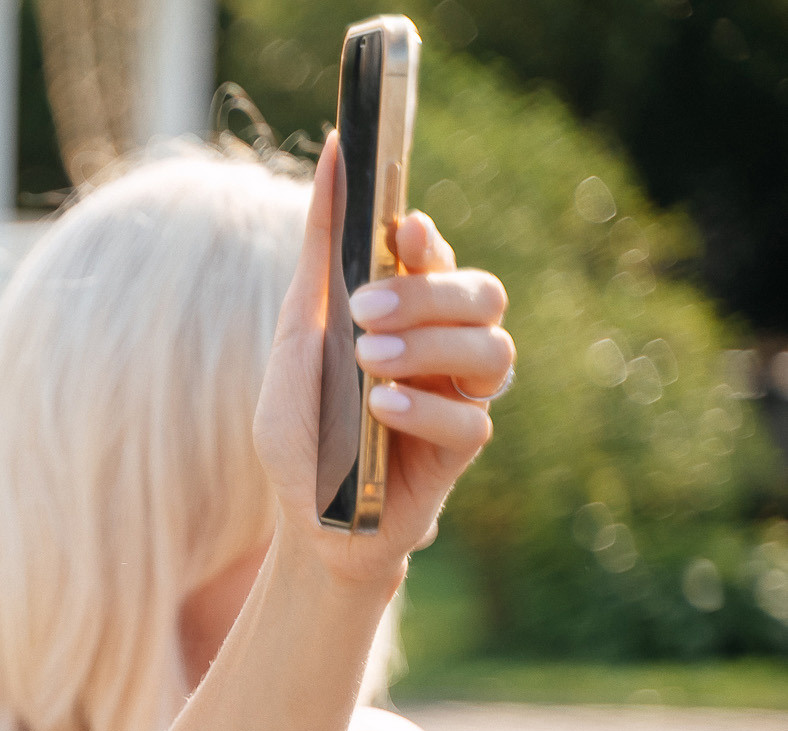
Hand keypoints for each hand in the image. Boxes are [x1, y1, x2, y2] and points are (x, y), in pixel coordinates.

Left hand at [253, 145, 514, 588]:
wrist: (308, 520)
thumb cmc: (303, 427)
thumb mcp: (295, 335)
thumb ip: (318, 253)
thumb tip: (333, 151)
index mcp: (407, 310)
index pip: (437, 255)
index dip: (427, 239)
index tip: (399, 231)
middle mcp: (445, 344)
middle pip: (481, 293)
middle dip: (429, 293)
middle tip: (365, 310)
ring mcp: (461, 394)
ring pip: (493, 348)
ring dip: (431, 347)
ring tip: (372, 363)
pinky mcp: (462, 447)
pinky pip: (471, 418)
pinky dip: (424, 409)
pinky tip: (383, 410)